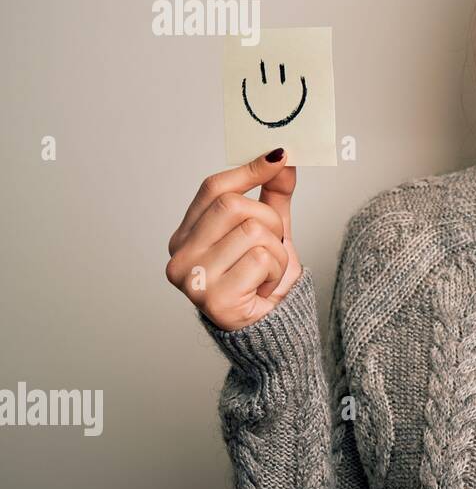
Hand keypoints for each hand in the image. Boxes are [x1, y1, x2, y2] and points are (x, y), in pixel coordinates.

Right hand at [165, 148, 301, 330]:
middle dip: (269, 219)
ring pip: (252, 232)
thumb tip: (282, 158)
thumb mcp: (270, 231)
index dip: (249, 170)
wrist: (270, 331)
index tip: (278, 157)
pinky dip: (275, 272)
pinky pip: (261, 259)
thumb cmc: (263, 280)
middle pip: (233, 206)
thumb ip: (273, 196)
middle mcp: (180, 256)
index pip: (213, 188)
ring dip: (276, 251)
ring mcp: (193, 279)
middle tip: (274, 242)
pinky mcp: (214, 299)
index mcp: (186, 236)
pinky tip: (264, 288)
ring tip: (266, 271)